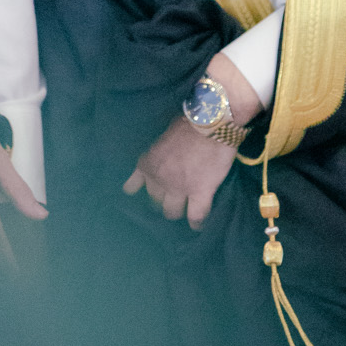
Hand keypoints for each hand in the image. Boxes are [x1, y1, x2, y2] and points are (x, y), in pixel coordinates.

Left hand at [122, 52, 260, 230]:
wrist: (211, 120)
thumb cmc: (187, 121)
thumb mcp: (162, 136)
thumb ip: (158, 152)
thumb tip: (162, 157)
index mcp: (147, 163)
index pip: (134, 186)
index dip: (140, 191)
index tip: (143, 194)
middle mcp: (159, 179)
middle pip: (154, 201)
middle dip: (160, 201)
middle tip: (168, 199)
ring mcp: (179, 188)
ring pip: (172, 212)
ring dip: (175, 212)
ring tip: (182, 212)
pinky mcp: (201, 192)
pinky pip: (196, 216)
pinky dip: (196, 222)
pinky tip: (197, 226)